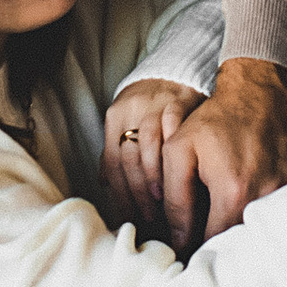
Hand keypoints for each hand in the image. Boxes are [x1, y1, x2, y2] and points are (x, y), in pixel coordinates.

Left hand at [100, 75, 199, 229]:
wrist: (177, 68)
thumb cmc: (149, 103)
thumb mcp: (126, 121)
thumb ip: (116, 151)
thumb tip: (104, 183)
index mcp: (116, 117)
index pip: (113, 162)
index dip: (119, 194)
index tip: (128, 217)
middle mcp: (132, 110)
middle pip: (129, 157)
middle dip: (137, 193)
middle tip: (147, 218)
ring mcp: (157, 104)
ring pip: (149, 145)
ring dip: (154, 177)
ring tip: (161, 203)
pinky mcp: (181, 100)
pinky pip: (175, 129)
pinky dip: (177, 154)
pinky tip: (182, 175)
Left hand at [148, 56, 286, 249]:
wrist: (265, 89)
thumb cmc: (219, 117)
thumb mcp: (180, 150)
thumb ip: (175, 199)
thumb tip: (178, 238)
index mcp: (233, 193)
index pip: (212, 244)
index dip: (196, 250)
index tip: (187, 249)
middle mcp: (266, 198)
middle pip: (240, 243)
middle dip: (221, 246)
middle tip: (206, 238)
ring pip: (262, 230)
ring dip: (245, 232)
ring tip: (229, 221)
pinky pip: (282, 215)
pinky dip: (267, 216)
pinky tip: (254, 202)